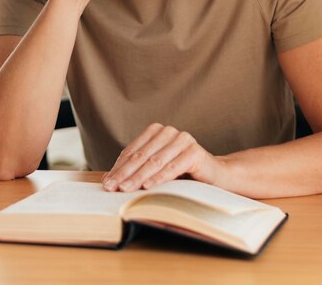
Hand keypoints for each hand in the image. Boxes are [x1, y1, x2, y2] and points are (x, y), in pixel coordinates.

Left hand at [101, 123, 219, 191]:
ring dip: (138, 177)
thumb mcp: (156, 170)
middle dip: (125, 173)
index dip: (118, 167)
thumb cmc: (182, 174)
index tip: (106, 183)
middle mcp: (169, 132)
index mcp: (156, 131)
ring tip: (125, 189)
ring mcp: (183, 139)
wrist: (214, 176)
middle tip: (111, 187)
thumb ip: (137, 169)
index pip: (133, 150)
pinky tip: (148, 186)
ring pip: (155, 161)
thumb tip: (109, 180)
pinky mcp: (195, 151)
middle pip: (142, 155)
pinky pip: (173, 166)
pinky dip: (159, 177)